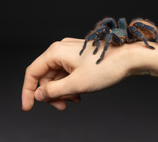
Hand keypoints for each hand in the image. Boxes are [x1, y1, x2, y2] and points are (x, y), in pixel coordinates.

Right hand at [21, 38, 147, 110]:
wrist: (129, 58)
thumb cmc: (105, 67)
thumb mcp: (76, 84)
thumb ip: (54, 91)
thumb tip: (38, 94)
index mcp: (55, 52)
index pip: (32, 72)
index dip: (28, 91)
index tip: (28, 108)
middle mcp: (60, 50)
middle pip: (45, 76)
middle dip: (52, 94)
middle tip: (62, 107)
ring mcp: (70, 53)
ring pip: (57, 76)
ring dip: (63, 91)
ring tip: (75, 100)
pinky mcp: (78, 58)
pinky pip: (67, 73)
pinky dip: (70, 86)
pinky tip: (79, 94)